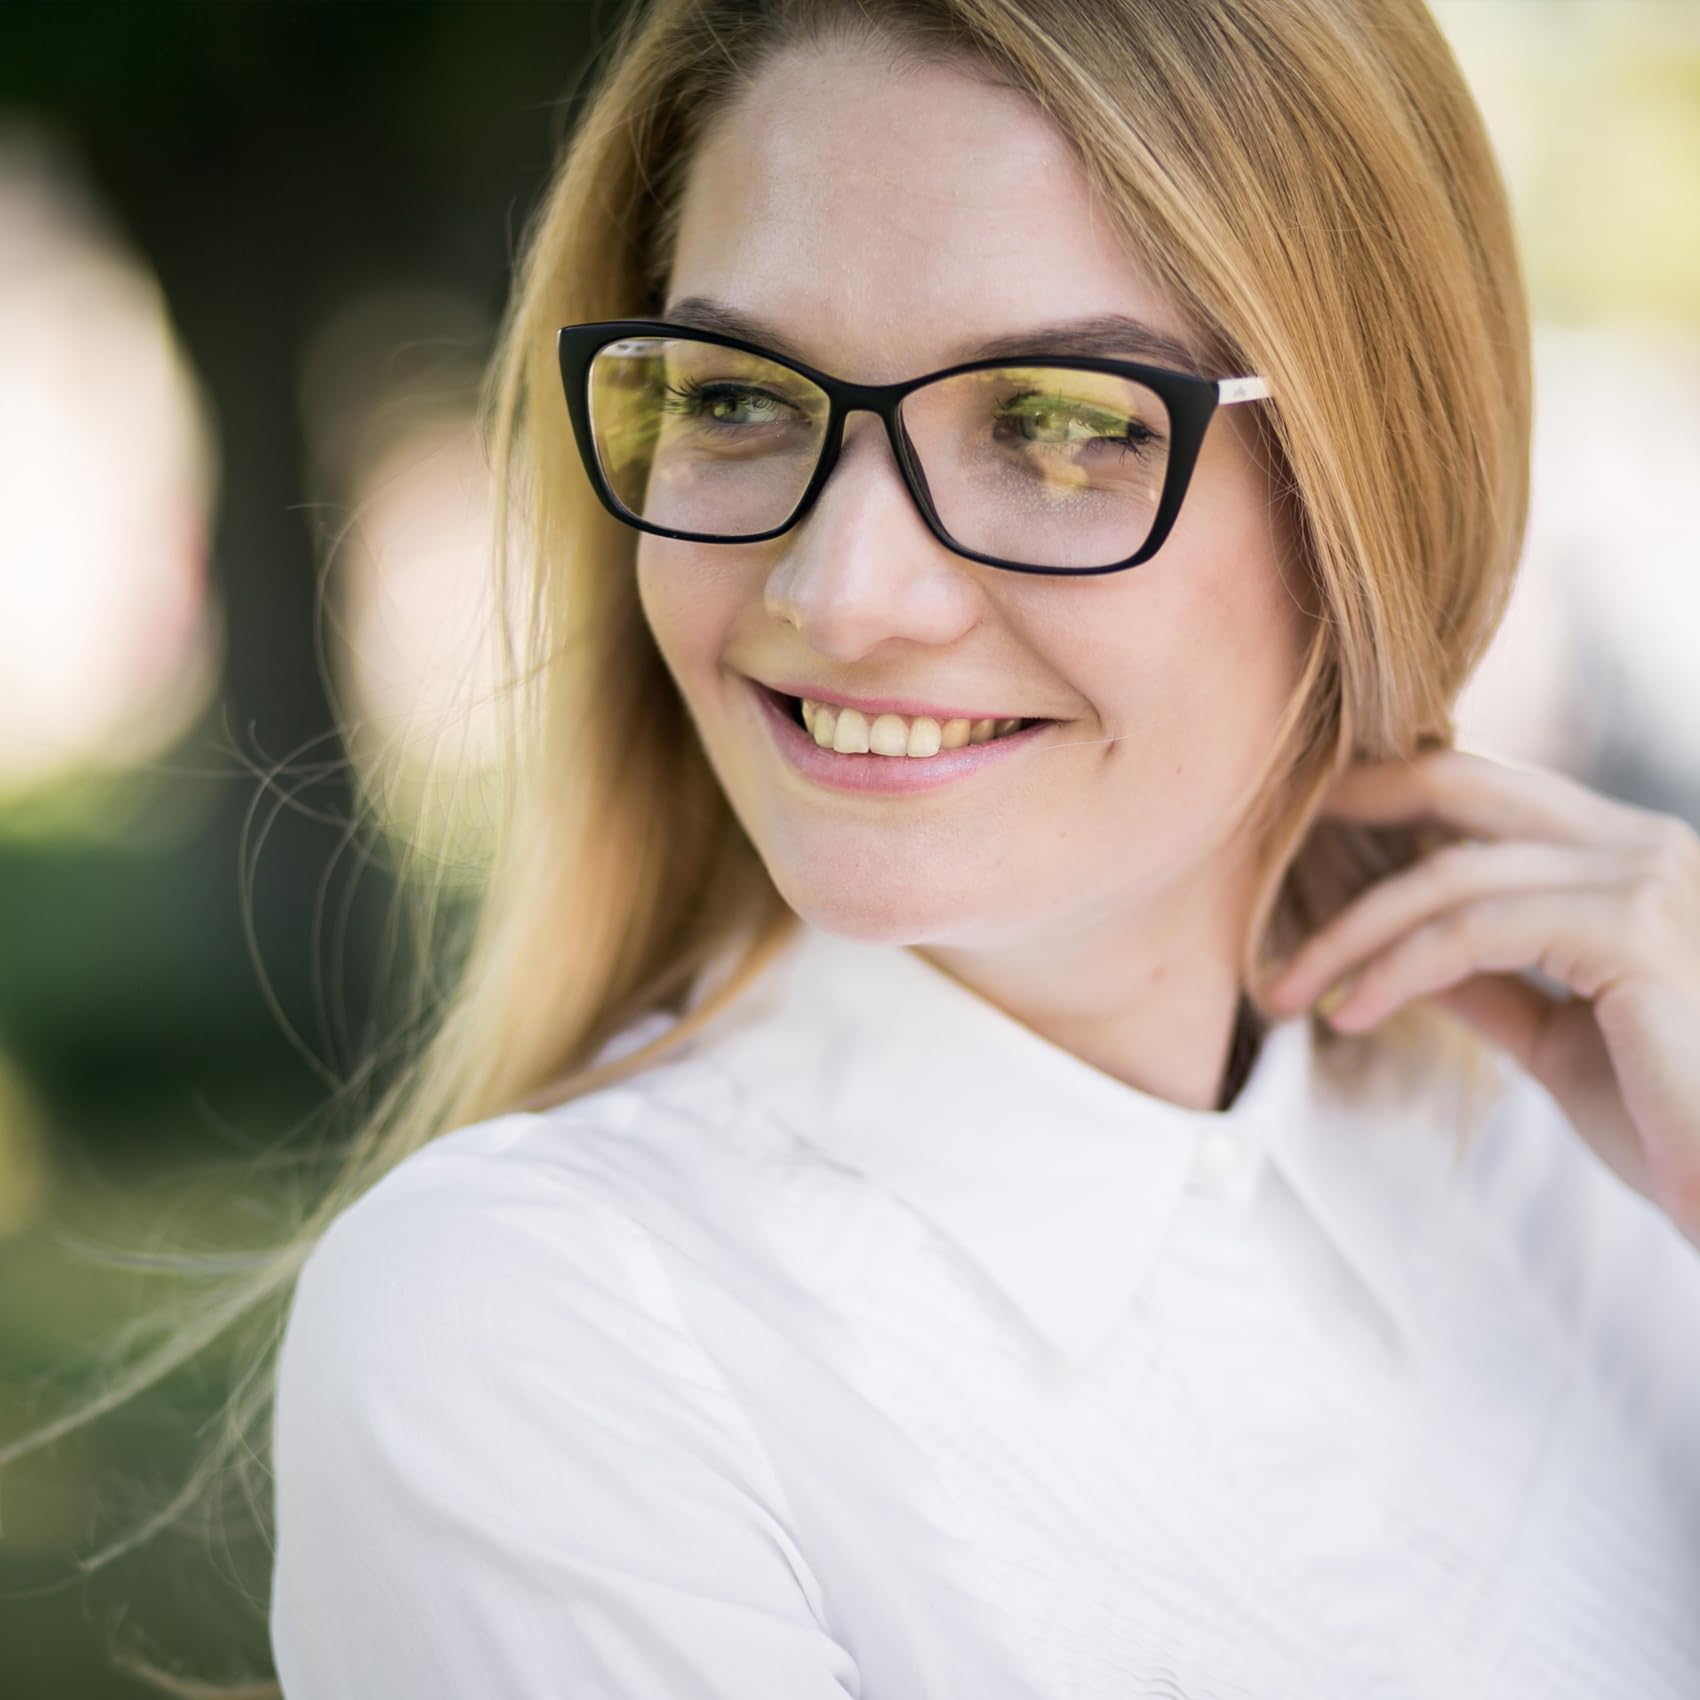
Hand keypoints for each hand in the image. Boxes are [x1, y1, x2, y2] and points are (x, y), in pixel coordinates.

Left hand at [1256, 748, 1699, 1248]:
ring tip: (1284, 989)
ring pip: (1451, 874)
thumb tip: (1405, 957)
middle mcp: (1646, 846)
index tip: (1302, 834)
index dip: (1388, 798)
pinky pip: (1476, 932)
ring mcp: (1648, 880)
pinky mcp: (1636, 932)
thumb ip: (1490, 983)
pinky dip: (1396, 969)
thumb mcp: (1559, 1040)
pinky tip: (1349, 1013)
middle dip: (1352, 809)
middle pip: (1462, 788)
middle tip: (1263, 850)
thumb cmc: (1677, 1129)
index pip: (1487, 794)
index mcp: (1629, 859)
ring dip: (1350, 933)